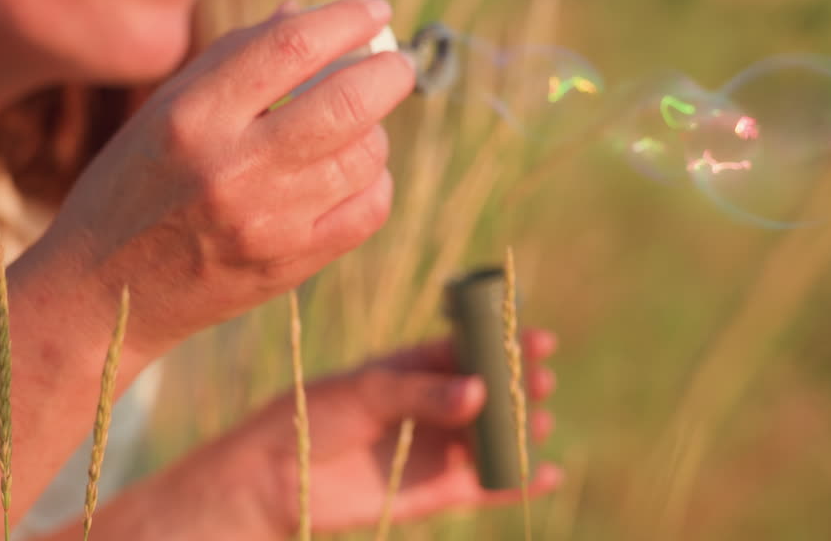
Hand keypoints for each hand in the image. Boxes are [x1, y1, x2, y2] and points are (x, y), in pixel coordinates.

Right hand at [35, 0, 413, 355]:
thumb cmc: (133, 185)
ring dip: (376, 130)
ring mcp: (266, 222)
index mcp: (192, 115)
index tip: (375, 10)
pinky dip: (376, 181)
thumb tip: (306, 11)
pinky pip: (369, 210)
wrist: (102, 291)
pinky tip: (355, 172)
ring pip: (365, 155)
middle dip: (390, 73)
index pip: (291, 46)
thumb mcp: (164, 109)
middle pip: (347, 102)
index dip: (346, 19)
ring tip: (360, 125)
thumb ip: (234, 56)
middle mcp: (231, 166)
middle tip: (397, 65)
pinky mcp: (290, 264)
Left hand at [237, 329, 562, 535]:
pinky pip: (489, 485)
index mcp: (420, 367)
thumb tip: (479, 391)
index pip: (474, 350)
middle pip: (494, 394)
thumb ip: (423, 393)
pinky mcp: (440, 489)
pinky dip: (520, 482)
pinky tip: (549, 474)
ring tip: (537, 424)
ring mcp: (442, 447)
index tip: (541, 340)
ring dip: (523, 431)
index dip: (508, 345)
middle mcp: (438, 405)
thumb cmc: (317, 416)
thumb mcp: (368, 391)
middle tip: (541, 382)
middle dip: (521, 387)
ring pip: (496, 438)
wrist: (280, 476)